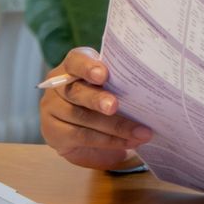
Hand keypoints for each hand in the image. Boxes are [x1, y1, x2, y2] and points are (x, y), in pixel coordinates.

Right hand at [39, 47, 152, 169]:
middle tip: (115, 106)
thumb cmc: (105, 97)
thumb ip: (121, 82)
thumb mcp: (112, 85)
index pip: (76, 61)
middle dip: (98, 100)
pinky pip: (83, 136)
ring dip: (115, 126)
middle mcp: (58, 85)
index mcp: (73, 66)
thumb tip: (151, 88)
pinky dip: (110, 141)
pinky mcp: (54, 132)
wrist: (88, 131)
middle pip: (76, 91)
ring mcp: (52, 109)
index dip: (88, 67)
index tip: (103, 74)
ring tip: (141, 132)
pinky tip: (129, 142)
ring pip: (82, 117)